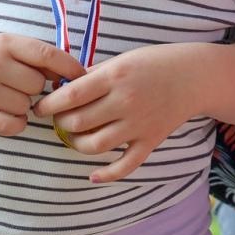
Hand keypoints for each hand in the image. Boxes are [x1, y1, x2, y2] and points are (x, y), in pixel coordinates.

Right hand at [0, 33, 84, 136]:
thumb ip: (36, 56)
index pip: (47, 55)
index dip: (69, 67)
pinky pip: (13, 126)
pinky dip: (15, 124)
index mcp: (3, 43)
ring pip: (26, 107)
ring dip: (23, 107)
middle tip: (17, 87)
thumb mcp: (5, 48)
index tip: (81, 77)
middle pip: (38, 85)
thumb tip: (74, 74)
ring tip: (5, 98)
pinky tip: (4, 114)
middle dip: (35, 89)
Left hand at [35, 45, 203, 182]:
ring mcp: (138, 124)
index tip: (39, 108)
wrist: (195, 76)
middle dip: (61, 124)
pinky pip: (125, 165)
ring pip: (95, 146)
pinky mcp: (150, 140)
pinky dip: (107, 175)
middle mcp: (125, 101)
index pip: (71, 96)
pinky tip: (93, 175)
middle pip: (78, 122)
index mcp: (115, 77)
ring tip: (75, 137)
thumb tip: (64, 89)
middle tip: (59, 120)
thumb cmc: (155, 63)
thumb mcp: (123, 59)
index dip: (48, 105)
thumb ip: (94, 74)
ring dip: (77, 144)